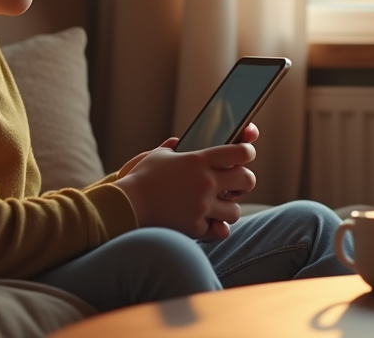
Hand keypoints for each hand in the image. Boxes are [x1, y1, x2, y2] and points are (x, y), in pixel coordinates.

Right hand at [113, 142, 256, 237]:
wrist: (126, 206)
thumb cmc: (141, 178)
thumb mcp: (158, 155)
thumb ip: (174, 148)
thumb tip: (178, 142)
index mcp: (198, 160)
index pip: (240, 152)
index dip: (247, 152)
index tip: (245, 154)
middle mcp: (205, 182)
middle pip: (247, 180)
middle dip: (245, 181)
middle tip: (238, 183)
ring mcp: (202, 206)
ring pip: (235, 210)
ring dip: (229, 208)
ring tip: (220, 206)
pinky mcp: (195, 227)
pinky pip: (219, 231)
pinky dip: (215, 227)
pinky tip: (209, 222)